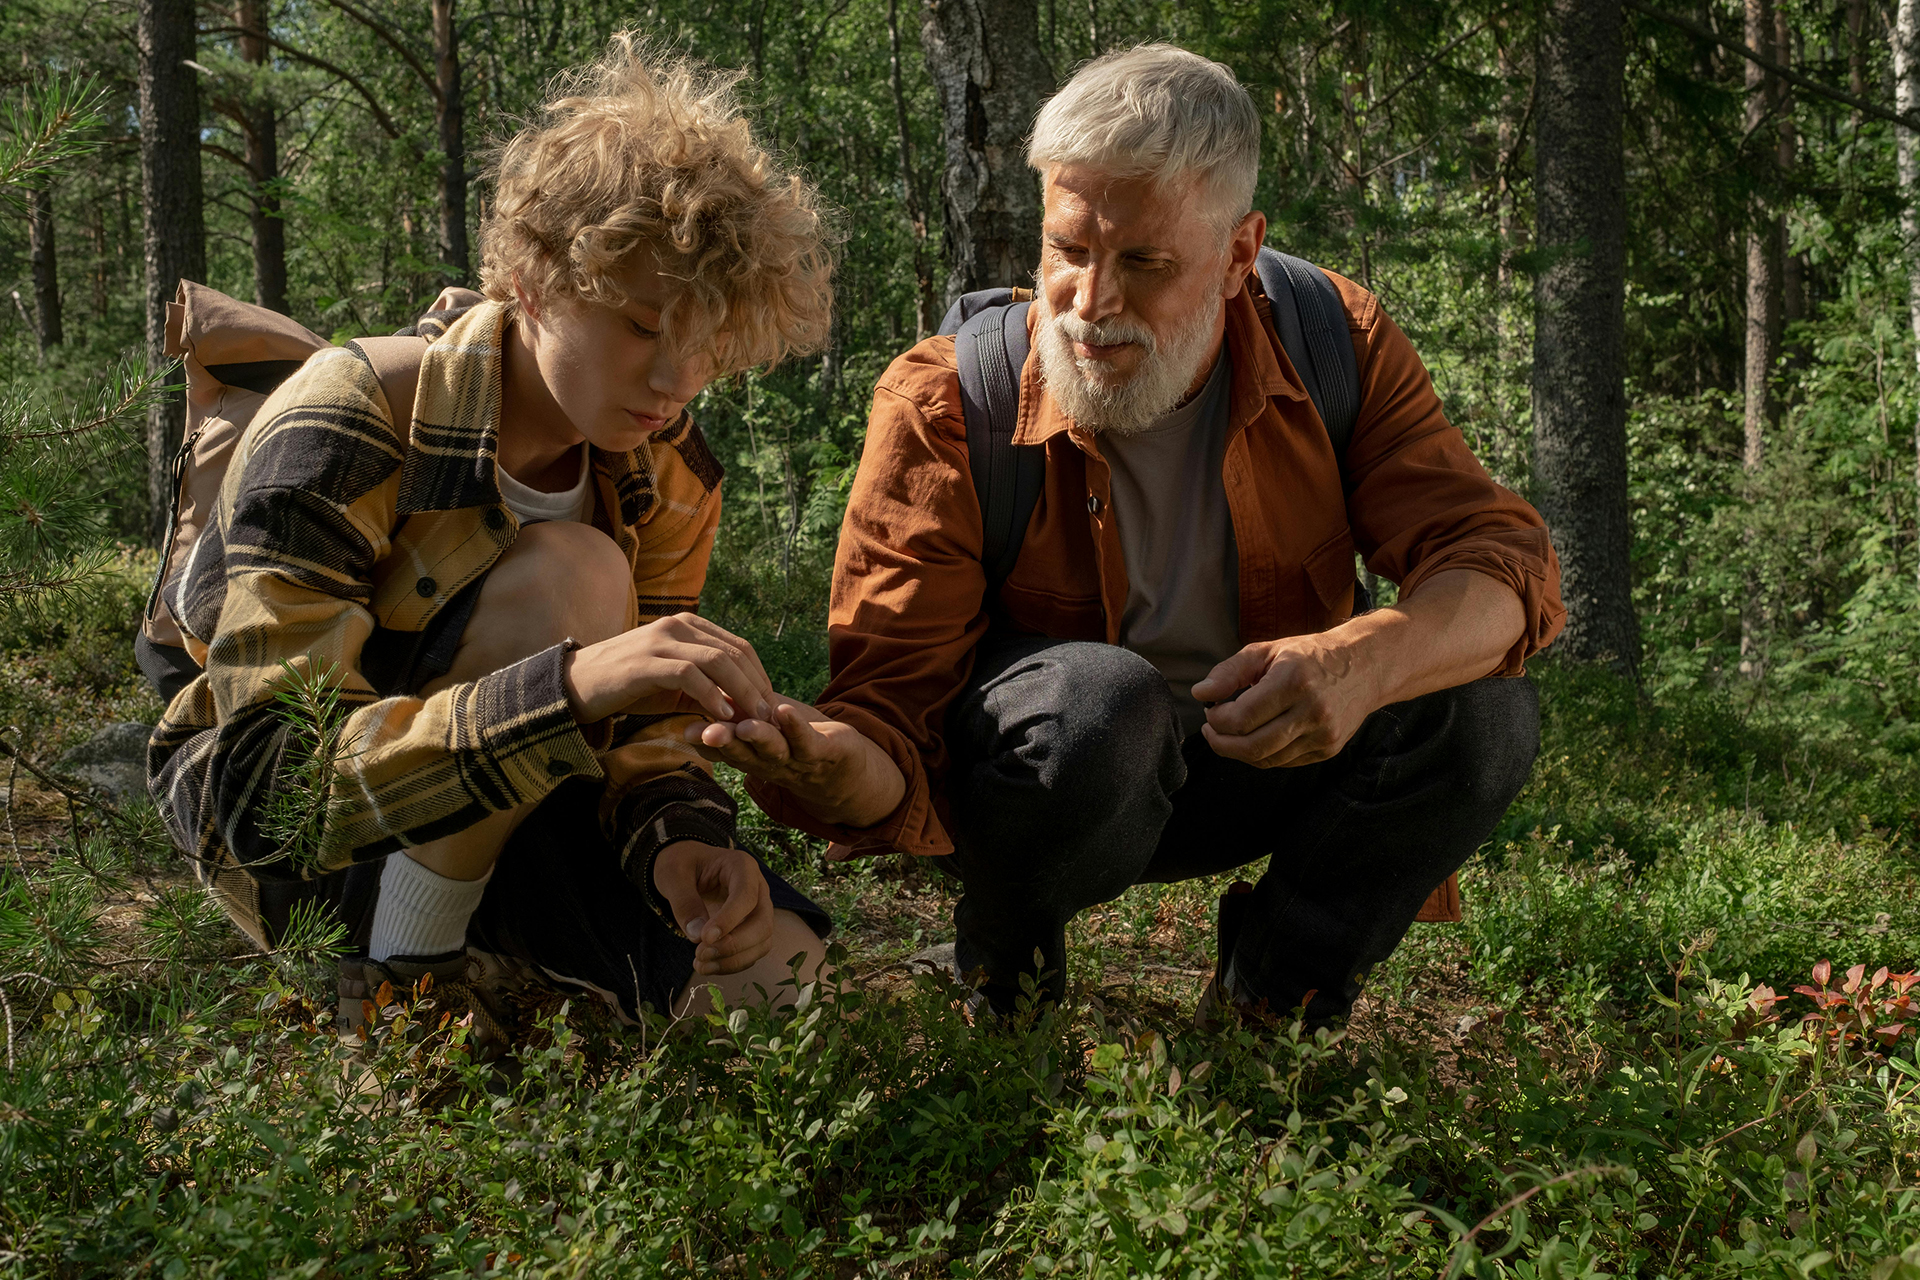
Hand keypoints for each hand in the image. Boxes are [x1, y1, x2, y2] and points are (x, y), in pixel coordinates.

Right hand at [563, 613, 773, 725]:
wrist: (576, 685)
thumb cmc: (628, 687)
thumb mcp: (674, 686)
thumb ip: (706, 689)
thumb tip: (743, 710)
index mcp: (688, 625)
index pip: (739, 647)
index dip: (760, 676)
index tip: (770, 706)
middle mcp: (678, 626)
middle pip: (734, 653)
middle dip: (757, 686)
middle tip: (770, 717)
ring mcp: (661, 641)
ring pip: (717, 660)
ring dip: (741, 692)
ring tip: (753, 719)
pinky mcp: (645, 663)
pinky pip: (689, 675)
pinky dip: (710, 695)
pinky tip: (721, 716)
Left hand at [652, 841, 774, 974]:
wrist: (686, 867)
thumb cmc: (681, 864)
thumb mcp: (673, 875)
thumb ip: (684, 902)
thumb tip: (697, 936)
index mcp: (742, 867)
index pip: (746, 896)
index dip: (729, 920)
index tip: (705, 938)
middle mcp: (757, 888)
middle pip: (762, 923)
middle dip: (734, 945)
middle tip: (700, 954)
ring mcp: (757, 910)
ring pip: (761, 942)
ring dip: (734, 960)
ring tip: (700, 965)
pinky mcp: (751, 928)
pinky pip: (751, 952)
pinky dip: (732, 964)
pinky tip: (707, 965)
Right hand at [683, 699, 904, 828]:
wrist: (843, 772)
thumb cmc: (793, 743)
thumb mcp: (758, 730)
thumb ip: (731, 720)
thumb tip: (693, 701)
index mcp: (749, 756)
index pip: (723, 749)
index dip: (704, 742)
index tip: (685, 730)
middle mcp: (768, 761)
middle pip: (744, 753)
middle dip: (726, 743)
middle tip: (707, 733)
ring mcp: (796, 758)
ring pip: (773, 749)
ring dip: (759, 738)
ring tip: (745, 725)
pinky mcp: (823, 751)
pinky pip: (807, 741)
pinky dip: (796, 727)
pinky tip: (784, 711)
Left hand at [1191, 633, 1377, 767]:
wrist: (1365, 666)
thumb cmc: (1310, 655)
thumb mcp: (1268, 651)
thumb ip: (1229, 671)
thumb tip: (1200, 694)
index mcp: (1293, 681)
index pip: (1242, 718)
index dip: (1217, 720)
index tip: (1210, 711)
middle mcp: (1312, 711)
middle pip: (1252, 747)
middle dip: (1221, 743)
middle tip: (1210, 730)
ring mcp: (1323, 734)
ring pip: (1266, 760)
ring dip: (1239, 752)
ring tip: (1229, 735)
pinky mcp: (1328, 749)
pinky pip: (1284, 762)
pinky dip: (1262, 755)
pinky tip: (1255, 738)